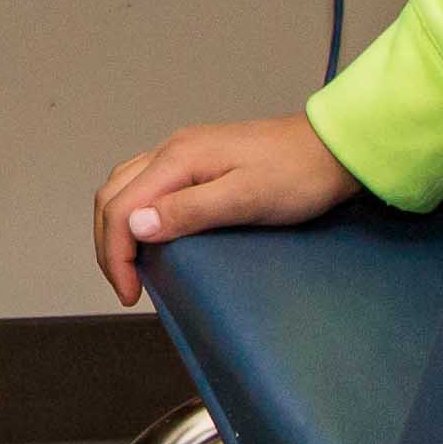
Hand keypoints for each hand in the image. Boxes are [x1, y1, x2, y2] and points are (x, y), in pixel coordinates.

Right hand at [91, 115, 361, 302]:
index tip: (130, 294)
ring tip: (131, 265)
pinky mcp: (197, 159)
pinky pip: (145, 184)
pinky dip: (134, 213)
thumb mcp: (246, 199)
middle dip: (108, 245)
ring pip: (125, 187)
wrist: (333, 149)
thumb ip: (189, 211)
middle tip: (125, 287)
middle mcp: (172, 150)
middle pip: (113, 195)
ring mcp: (184, 152)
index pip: (121, 207)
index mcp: (178, 159)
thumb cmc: (298, 176)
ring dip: (117, 228)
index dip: (116, 255)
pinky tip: (150, 234)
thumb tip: (136, 225)